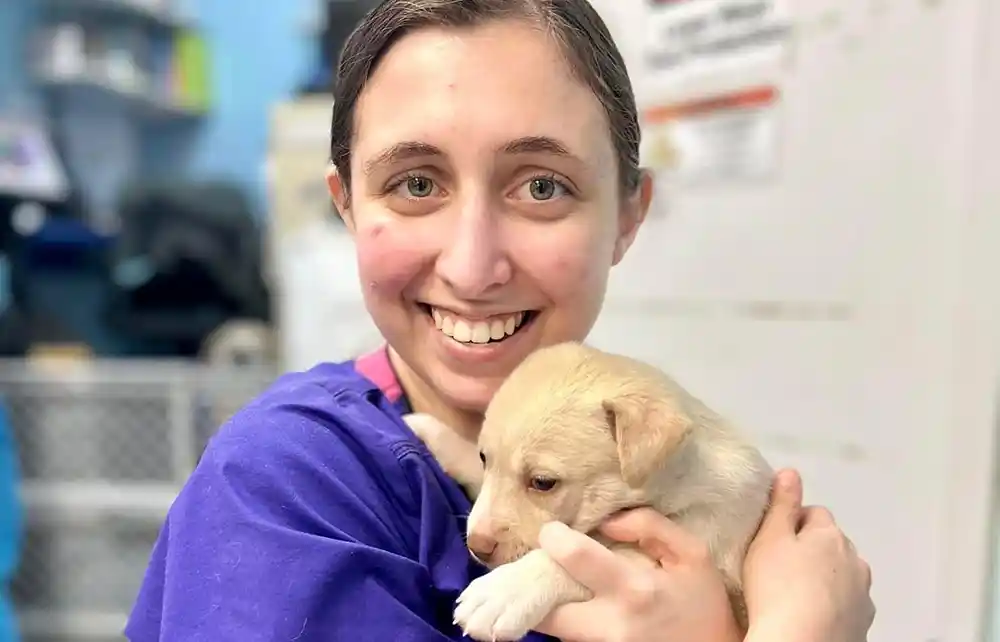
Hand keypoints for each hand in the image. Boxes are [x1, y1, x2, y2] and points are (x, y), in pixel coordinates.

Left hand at [533, 511, 740, 641]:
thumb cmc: (704, 602)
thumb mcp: (692, 553)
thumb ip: (649, 525)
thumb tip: (605, 520)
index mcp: (634, 589)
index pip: (572, 557)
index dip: (553, 538)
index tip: (554, 531)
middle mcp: (611, 626)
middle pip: (546, 612)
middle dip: (537, 586)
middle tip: (546, 566)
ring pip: (555, 631)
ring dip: (552, 606)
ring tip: (564, 585)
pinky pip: (571, 641)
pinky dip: (569, 623)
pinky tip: (581, 607)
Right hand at [743, 469, 874, 641]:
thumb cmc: (778, 588)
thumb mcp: (769, 538)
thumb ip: (781, 504)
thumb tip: (791, 472)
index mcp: (831, 534)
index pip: (814, 513)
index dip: (791, 523)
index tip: (772, 541)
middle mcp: (855, 560)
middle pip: (832, 544)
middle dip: (811, 550)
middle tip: (780, 568)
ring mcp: (863, 594)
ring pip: (843, 574)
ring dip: (825, 578)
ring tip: (795, 595)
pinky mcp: (864, 624)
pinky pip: (847, 604)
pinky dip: (833, 605)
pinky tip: (811, 616)